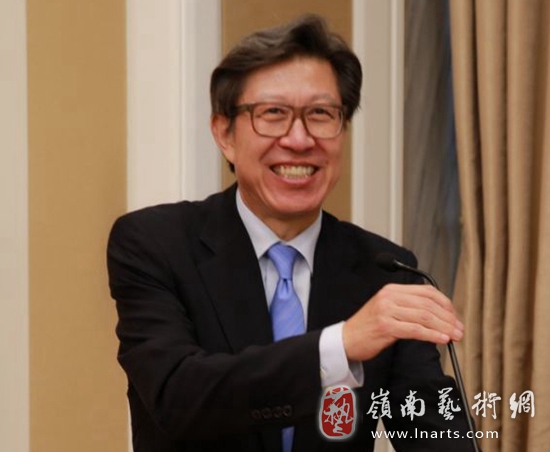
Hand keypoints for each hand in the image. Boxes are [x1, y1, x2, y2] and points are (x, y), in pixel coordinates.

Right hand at [342, 284, 463, 361]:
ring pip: (424, 317)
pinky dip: (432, 335)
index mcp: (392, 290)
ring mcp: (387, 310)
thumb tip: (439, 316)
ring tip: (454, 336)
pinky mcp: (385, 326)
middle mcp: (389, 296)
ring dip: (444, 328)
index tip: (455, 317)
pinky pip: (415, 330)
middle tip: (459, 330)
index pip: (427, 292)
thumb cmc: (369, 328)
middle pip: (428, 304)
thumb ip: (409, 307)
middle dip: (448, 318)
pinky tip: (441, 340)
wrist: (346, 340)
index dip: (445, 304)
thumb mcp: (388, 310)